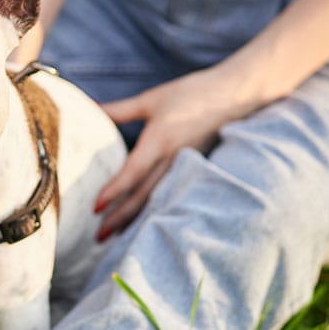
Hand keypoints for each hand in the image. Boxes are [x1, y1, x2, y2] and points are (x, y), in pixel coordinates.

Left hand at [94, 66, 260, 239]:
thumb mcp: (152, 100)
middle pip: (143, 195)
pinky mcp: (195, 170)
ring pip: (157, 199)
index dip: (114, 191)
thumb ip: (120, 110)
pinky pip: (171, 195)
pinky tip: (143, 222)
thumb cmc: (193, 92)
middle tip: (98, 237)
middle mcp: (173, 158)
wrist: (237, 95)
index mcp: (160, 140)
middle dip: (119, 218)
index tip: (95, 208)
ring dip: (135, 219)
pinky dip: (155, 210)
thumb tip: (91, 109)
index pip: (133, 172)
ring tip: (114, 236)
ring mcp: (186, 167)